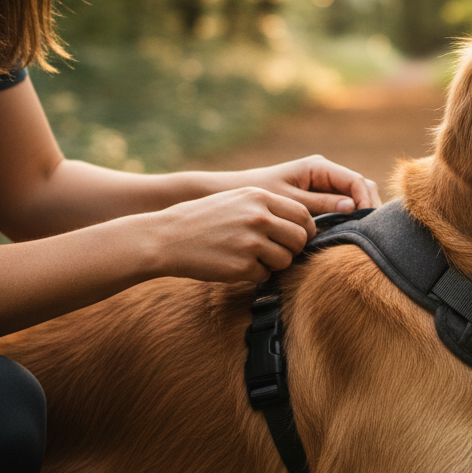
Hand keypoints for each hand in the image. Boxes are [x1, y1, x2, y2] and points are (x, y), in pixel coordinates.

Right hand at [151, 187, 316, 282]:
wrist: (166, 238)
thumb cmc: (204, 219)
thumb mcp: (238, 199)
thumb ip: (267, 207)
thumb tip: (301, 224)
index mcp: (260, 197)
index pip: (302, 214)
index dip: (305, 229)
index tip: (298, 237)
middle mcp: (259, 217)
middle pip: (300, 239)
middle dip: (294, 249)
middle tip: (279, 252)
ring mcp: (251, 243)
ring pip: (286, 259)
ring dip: (274, 263)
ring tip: (253, 258)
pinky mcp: (241, 267)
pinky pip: (264, 275)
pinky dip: (255, 275)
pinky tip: (236, 266)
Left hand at [226, 155, 380, 220]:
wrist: (234, 192)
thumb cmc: (258, 194)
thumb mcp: (289, 202)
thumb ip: (320, 204)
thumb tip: (352, 208)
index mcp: (319, 167)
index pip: (355, 181)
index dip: (365, 201)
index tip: (366, 223)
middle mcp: (325, 173)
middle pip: (360, 188)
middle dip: (368, 207)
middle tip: (370, 233)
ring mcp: (324, 184)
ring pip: (354, 197)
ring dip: (360, 214)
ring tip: (361, 235)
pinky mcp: (319, 197)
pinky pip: (342, 206)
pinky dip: (348, 218)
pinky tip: (348, 234)